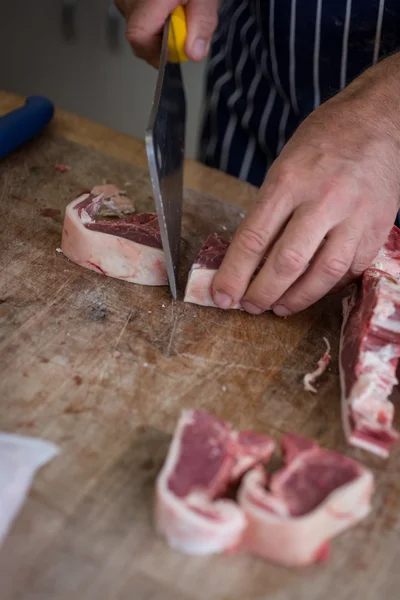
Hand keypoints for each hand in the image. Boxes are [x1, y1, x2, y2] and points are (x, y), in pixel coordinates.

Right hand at [115, 0, 217, 66]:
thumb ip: (201, 22)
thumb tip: (194, 52)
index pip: (139, 38)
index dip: (158, 53)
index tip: (179, 51)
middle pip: (138, 35)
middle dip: (162, 42)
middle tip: (184, 29)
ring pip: (138, 25)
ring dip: (158, 28)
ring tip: (178, 9)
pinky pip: (136, 11)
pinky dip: (153, 15)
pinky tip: (166, 4)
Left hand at [211, 52, 399, 315]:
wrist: (380, 121)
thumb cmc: (324, 141)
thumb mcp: (285, 167)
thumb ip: (269, 211)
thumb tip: (248, 258)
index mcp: (289, 180)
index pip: (254, 238)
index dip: (234, 274)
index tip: (221, 295)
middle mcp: (323, 200)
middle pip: (286, 262)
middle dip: (262, 293)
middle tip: (249, 306)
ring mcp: (355, 216)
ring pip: (322, 274)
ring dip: (296, 299)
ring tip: (278, 308)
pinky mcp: (377, 229)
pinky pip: (350, 270)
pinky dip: (327, 287)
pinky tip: (312, 290)